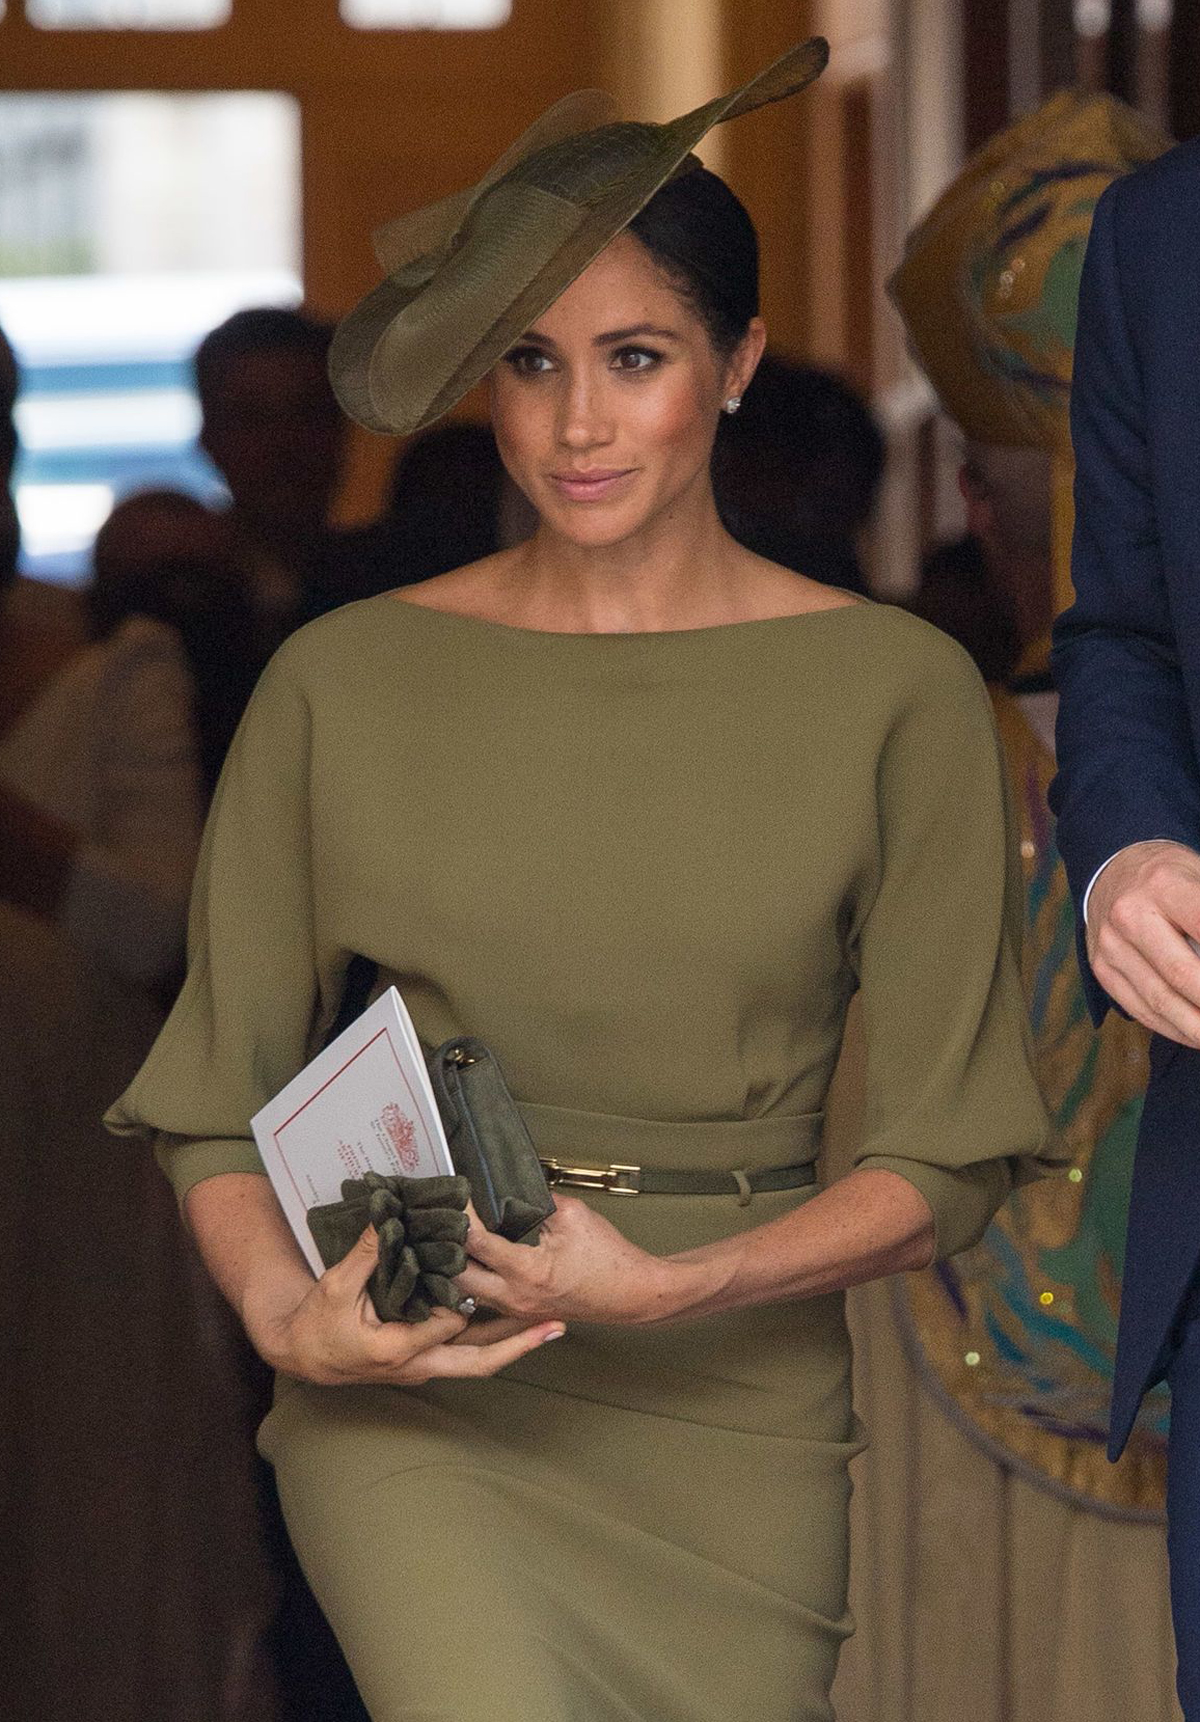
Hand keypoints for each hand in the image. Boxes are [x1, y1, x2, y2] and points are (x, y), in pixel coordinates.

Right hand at [247, 1224, 563, 1385]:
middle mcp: (418, 1366)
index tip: (491, 1269)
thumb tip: (388, 1218)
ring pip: (478, 1361)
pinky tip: (514, 1323)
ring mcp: (425, 1367)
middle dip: (519, 1344)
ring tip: (550, 1326)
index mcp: (396, 1350)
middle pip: (479, 1361)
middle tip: (553, 1326)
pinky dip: (493, 1341)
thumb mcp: (334, 1287)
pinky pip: (467, 1354)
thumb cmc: (318, 1324)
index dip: (468, 1297)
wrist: (304, 1354)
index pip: (446, 1324)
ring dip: (513, 1344)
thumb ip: (365, 1255)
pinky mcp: (426, 1361)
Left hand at [456, 1196, 692, 1325]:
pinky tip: (468, 1261)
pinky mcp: (521, 1312)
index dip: (461, 1214)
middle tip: (442, 1218)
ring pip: (466, 1292)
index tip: (456, 1195)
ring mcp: (516, 1309)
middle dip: (446, 1246)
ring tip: (450, 1237)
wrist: (631, 1292)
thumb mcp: (572, 1215)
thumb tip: (509, 1189)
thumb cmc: (609, 1258)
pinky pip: (483, 1299)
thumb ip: (535, 1201)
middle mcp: (515, 1296)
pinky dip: (471, 1279)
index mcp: (527, 1272)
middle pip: (458, 1275)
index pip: (477, 1242)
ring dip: (456, 1265)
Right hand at [1088, 839, 1199, 1044]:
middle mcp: (1130, 914)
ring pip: (1161, 1000)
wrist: (1111, 871)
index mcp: (1163, 883)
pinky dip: (1174, 1029)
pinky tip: (1197, 1036)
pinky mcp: (1102, 968)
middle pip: (1183, 973)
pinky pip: (1140, 1009)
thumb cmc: (1172, 876)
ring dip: (1198, 1027)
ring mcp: (1110, 945)